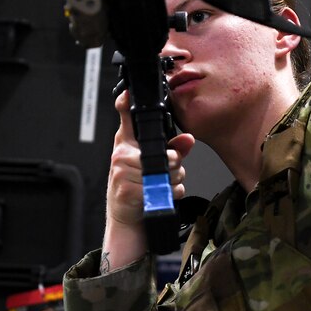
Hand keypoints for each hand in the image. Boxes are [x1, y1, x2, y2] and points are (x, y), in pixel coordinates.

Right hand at [102, 89, 194, 269]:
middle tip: (167, 174)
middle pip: (166, 153)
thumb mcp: (153, 166)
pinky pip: (163, 187)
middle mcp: (122, 154)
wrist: (128, 218)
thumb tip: (189, 138)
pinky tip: (161, 195)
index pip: (126, 118)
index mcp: (127, 143)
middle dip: (175, 166)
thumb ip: (174, 149)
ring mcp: (122, 171)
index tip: (128, 93)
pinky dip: (170, 194)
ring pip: (167, 171)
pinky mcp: (127, 188)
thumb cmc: (139, 188)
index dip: (126, 103)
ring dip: (174, 181)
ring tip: (162, 186)